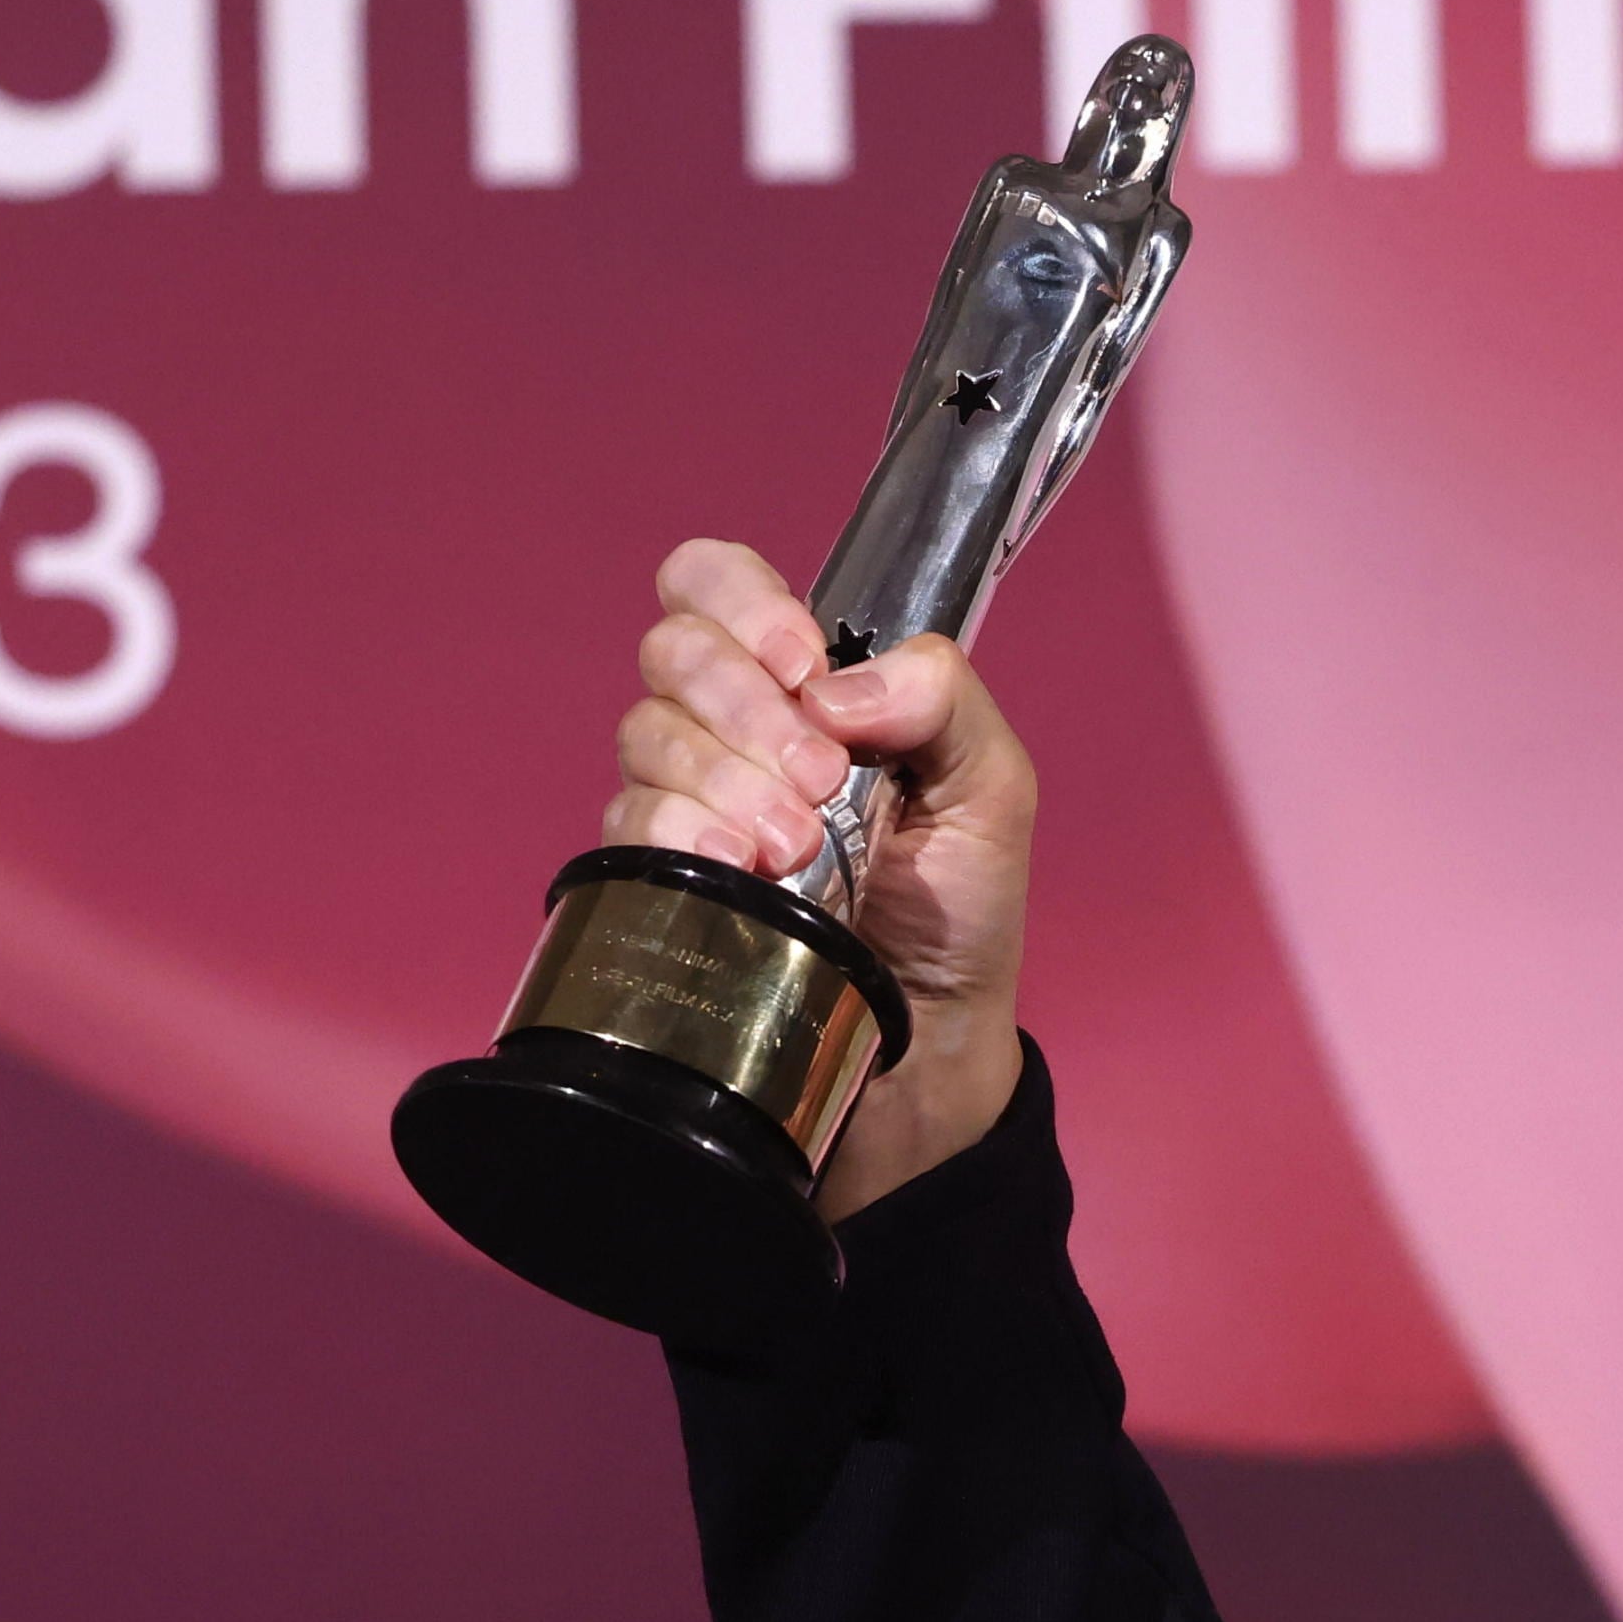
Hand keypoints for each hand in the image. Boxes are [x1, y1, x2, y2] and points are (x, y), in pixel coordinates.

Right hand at [605, 538, 1033, 1217]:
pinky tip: (744, 873)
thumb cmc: (959, 908)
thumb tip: (836, 685)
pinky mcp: (658, 876)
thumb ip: (943, 699)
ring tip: (801, 850)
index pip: (714, 581)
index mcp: (809, 685)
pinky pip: (630, 824)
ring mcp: (686, 799)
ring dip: (728, 782)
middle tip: (824, 783)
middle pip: (673, 650)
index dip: (742, 603)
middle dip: (748, 707)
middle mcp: (730, 727)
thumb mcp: (992, 788)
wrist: (927, 1040)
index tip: (804, 668)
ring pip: (647, 734)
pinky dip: (686, 837)